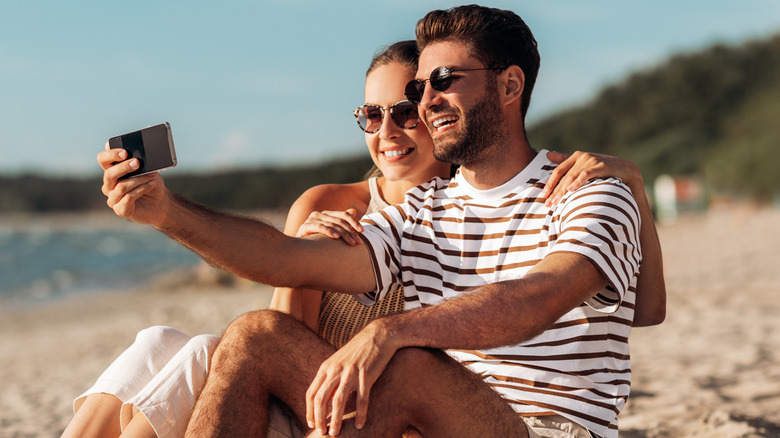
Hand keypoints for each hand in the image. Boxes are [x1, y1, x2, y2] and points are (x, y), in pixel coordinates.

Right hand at [98, 143, 167, 224]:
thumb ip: (137, 162)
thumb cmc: (151, 184)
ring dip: (138, 180)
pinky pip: (128, 198)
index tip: (125, 152)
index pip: (103, 160)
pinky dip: (141, 189)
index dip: (111, 155)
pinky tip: (151, 184)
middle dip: (124, 167)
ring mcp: (114, 199)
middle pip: (109, 174)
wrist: (161, 203)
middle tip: (137, 163)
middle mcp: (109, 185)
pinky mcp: (121, 210)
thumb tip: (133, 154)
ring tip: (152, 176)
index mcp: (112, 172)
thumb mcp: (147, 170)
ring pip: (121, 187)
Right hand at [296, 209, 363, 245]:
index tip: (363, 231)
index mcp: (327, 214)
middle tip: (359, 242)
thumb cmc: (317, 241)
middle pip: (339, 220)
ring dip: (343, 234)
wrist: (299, 250)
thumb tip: (353, 211)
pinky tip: (336, 238)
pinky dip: (329, 232)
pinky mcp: (305, 226)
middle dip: (350, 231)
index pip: (344, 215)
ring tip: (351, 243)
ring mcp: (311, 219)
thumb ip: (341, 222)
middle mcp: (319, 214)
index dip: (354, 222)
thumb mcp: (332, 232)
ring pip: (332, 224)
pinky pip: (319, 227)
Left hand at [305, 321, 395, 435]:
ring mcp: (351, 373)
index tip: (312, 424)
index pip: (311, 393)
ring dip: (336, 420)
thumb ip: (331, 379)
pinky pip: (361, 399)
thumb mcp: (339, 362)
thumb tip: (326, 400)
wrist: (378, 336)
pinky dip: (360, 414)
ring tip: (335, 433)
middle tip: (322, 433)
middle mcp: (335, 370)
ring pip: (338, 401)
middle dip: (319, 419)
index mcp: (326, 368)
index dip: (310, 411)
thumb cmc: (358, 351)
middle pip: (321, 399)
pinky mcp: (367, 375)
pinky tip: (360, 425)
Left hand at [543, 151, 642, 205]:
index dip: (550, 183)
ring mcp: (591, 161)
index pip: (558, 171)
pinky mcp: (601, 166)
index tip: (543, 195)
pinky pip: (586, 175)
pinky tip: (571, 190)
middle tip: (547, 204)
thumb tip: (548, 154)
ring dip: (562, 190)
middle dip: (554, 191)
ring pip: (572, 176)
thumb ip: (566, 160)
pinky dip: (577, 182)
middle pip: (563, 176)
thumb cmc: (603, 169)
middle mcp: (582, 157)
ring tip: (556, 202)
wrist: (626, 169)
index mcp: (576, 157)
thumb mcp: (583, 164)